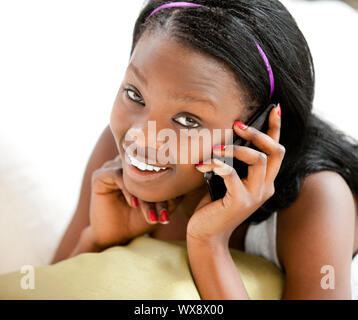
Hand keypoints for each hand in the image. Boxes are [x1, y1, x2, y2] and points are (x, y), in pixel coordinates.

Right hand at [87, 154, 181, 249]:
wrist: (116, 236)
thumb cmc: (138, 220)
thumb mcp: (159, 207)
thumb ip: (172, 195)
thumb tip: (187, 183)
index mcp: (141, 167)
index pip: (158, 171)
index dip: (166, 189)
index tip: (172, 209)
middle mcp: (126, 164)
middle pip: (146, 171)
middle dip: (156, 194)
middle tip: (163, 214)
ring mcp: (113, 167)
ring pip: (134, 174)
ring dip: (144, 193)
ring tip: (150, 212)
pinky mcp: (100, 175)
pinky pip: (117, 175)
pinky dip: (128, 189)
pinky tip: (134, 204)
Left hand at [186, 104, 284, 244]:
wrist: (206, 233)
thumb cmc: (214, 204)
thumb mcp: (227, 180)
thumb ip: (234, 163)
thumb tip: (228, 137)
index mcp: (264, 180)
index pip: (276, 150)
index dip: (276, 128)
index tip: (274, 108)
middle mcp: (265, 187)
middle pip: (275, 151)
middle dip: (258, 132)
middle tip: (237, 124)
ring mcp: (254, 196)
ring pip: (257, 159)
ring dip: (236, 148)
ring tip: (217, 147)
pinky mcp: (239, 202)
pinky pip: (231, 175)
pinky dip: (217, 165)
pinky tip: (203, 165)